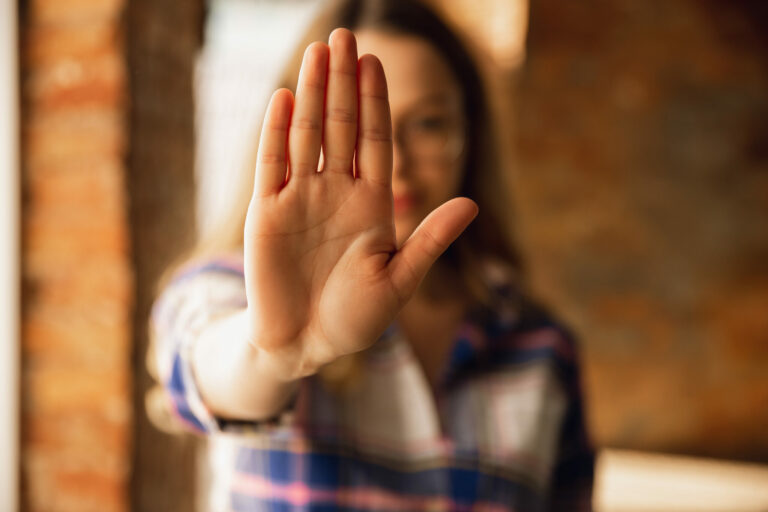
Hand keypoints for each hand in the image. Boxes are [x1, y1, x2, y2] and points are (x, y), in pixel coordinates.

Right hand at [243, 28, 477, 379]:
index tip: (375, 61)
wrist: (305, 346)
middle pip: (341, 126)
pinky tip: (284, 98)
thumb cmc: (355, 320)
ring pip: (306, 134)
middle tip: (345, 35)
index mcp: (371, 204)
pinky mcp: (266, 213)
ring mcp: (300, 199)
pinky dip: (276, 132)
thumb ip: (429, 240)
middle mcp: (336, 192)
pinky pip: (271, 164)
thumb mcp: (399, 281)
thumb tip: (471, 204)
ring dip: (313, 94)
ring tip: (318, 52)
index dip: (376, 101)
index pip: (375, 140)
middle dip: (344, 82)